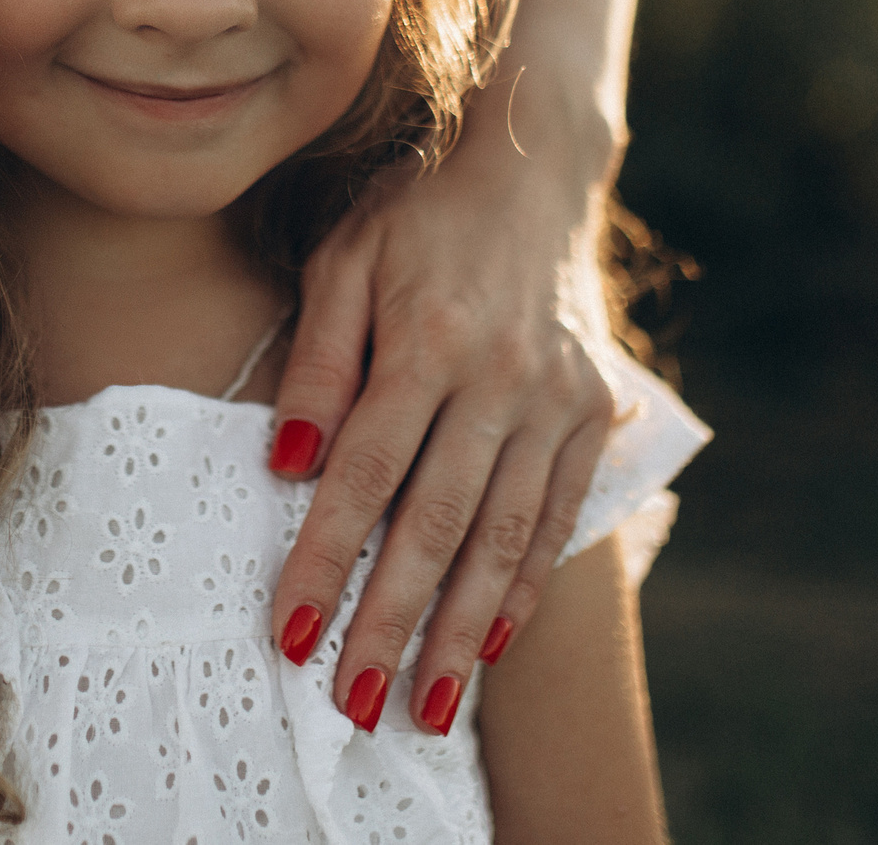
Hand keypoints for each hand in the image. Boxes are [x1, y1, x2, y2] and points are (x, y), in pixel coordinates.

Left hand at [266, 127, 621, 737]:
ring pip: (504, 536)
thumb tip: (290, 460)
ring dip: (463, 630)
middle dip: (392, 622)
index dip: (324, 557)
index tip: (287, 630)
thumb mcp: (343, 258)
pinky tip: (490, 642)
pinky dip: (525, 584)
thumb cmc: (415, 216)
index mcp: (429, 337)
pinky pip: (557, 515)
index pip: (365, 472)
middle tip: (352, 702)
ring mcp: (555, 398)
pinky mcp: (590, 412)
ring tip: (427, 707)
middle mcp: (501, 376)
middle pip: (437, 523)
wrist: (531, 170)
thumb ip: (318, 359)